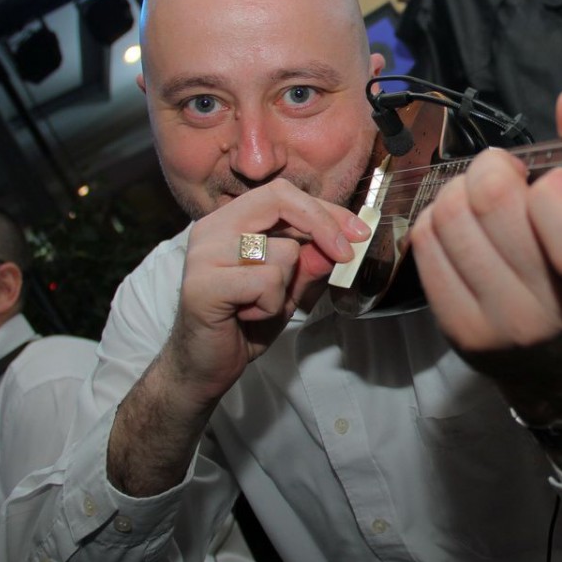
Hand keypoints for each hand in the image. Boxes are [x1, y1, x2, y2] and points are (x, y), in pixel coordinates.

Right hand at [167, 178, 370, 407]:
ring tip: (260, 304)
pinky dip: (270, 305)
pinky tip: (247, 315)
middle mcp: (212, 229)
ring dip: (287, 286)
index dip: (325, 209)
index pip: (282, 194)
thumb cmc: (244, 322)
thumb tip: (344, 239)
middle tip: (346, 255)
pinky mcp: (202, 283)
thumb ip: (311, 263)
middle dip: (323, 225)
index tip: (359, 231)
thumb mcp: (289, 289)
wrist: (206, 366)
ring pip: (282, 250)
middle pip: (279, 200)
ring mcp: (204, 254)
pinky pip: (267, 281)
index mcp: (229, 221)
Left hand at [409, 90, 561, 406]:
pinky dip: (437, 219)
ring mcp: (504, 326)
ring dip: (460, 190)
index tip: (557, 181)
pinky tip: (462, 226)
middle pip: (492, 203)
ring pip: (450, 216)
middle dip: (494, 167)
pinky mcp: (460, 332)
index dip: (554, 190)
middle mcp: (556, 310)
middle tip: (506, 173)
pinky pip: (425, 244)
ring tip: (482, 198)